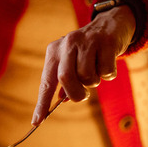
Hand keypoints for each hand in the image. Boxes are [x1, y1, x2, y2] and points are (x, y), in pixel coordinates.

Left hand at [33, 5, 135, 124]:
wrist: (111, 24)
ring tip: (96, 71)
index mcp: (54, 51)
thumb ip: (65, 81)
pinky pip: (106, 72)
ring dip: (94, 83)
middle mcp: (67, 44)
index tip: (36, 122)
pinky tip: (107, 62)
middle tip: (83, 95)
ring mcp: (87, 41)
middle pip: (65, 78)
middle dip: (75, 93)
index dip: (42, 103)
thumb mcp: (72, 62)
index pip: (46, 82)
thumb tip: (61, 100)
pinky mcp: (106, 41)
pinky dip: (108, 75)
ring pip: (87, 76)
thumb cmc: (88, 51)